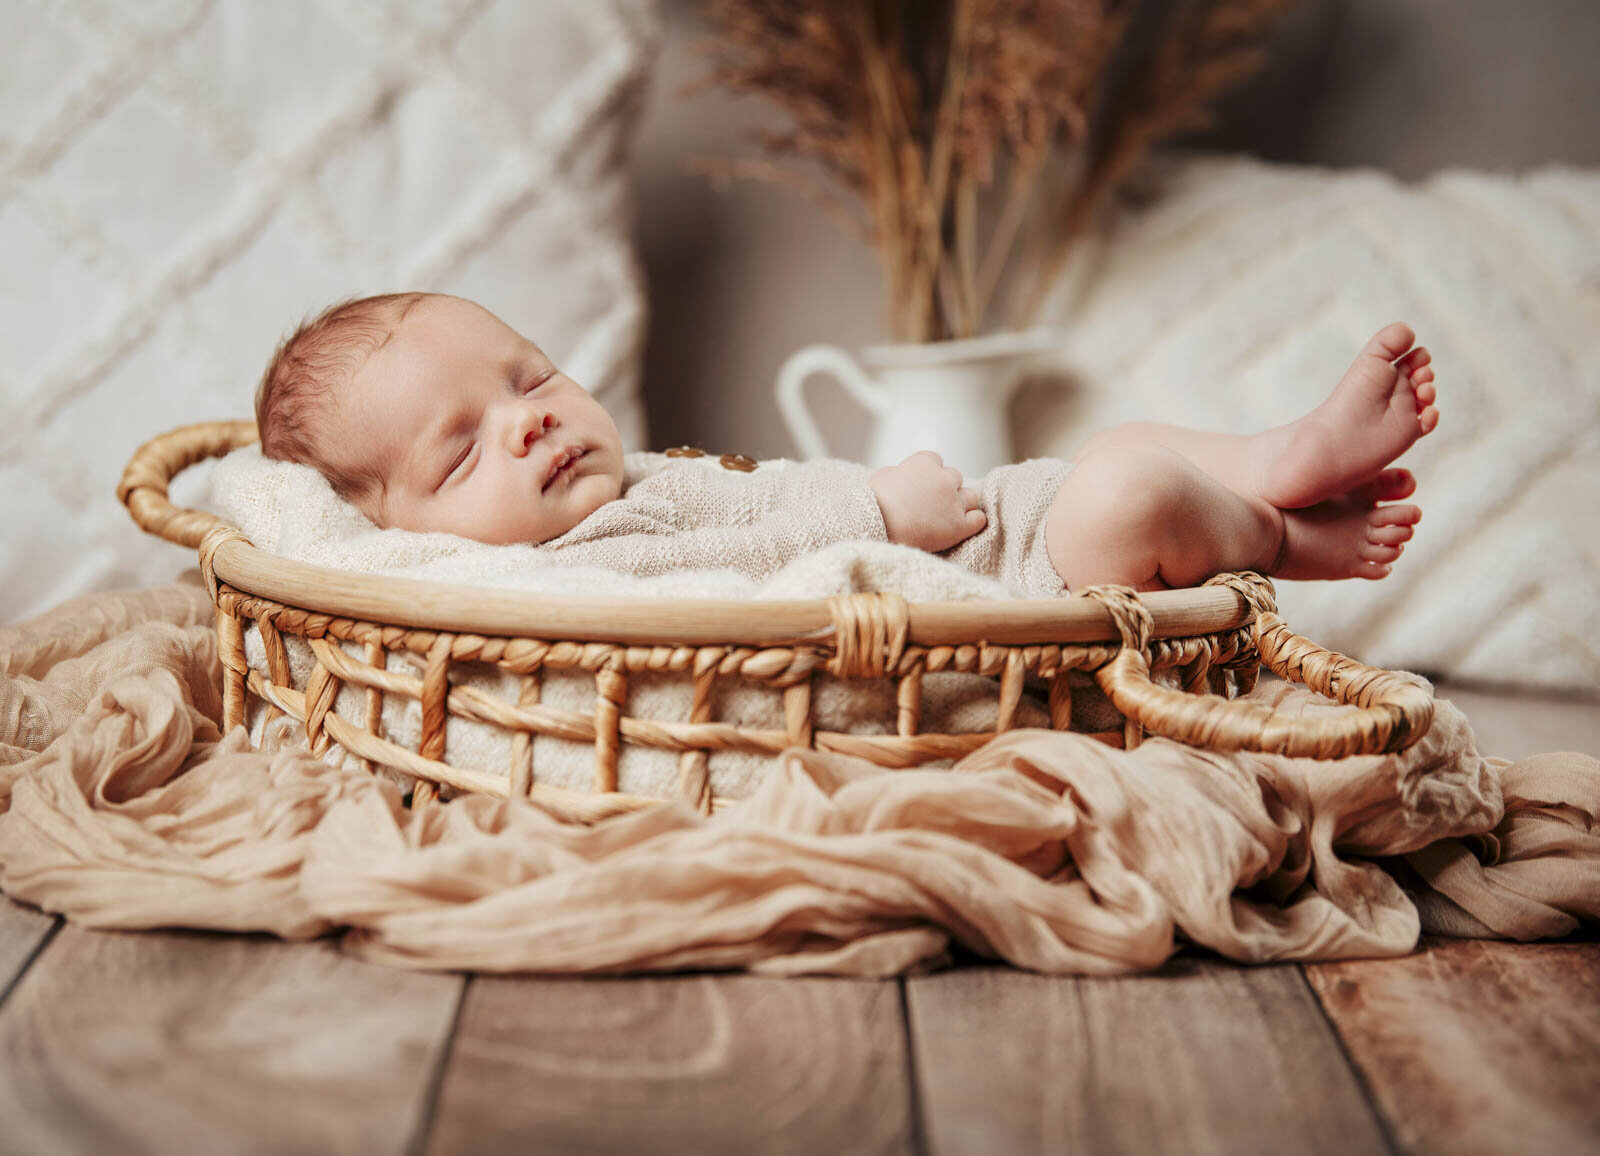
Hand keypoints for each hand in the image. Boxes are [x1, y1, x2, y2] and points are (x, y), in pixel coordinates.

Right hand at [869, 451, 986, 551]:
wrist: (877, 527)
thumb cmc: (874, 503)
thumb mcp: (883, 476)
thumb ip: (900, 472)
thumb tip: (903, 475)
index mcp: (925, 463)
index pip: (936, 460)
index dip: (929, 474)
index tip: (921, 485)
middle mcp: (944, 479)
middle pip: (955, 477)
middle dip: (946, 488)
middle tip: (933, 503)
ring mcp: (954, 502)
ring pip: (971, 497)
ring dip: (962, 503)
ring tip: (947, 516)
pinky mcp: (959, 525)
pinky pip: (978, 519)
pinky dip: (974, 521)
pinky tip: (964, 526)